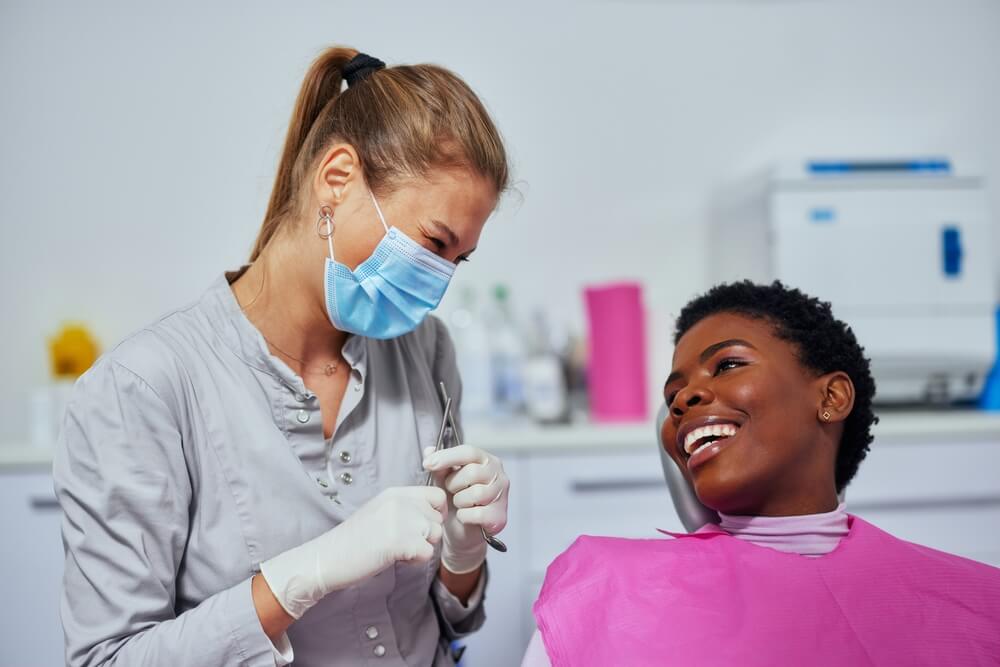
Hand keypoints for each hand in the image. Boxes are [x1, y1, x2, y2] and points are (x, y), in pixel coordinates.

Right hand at [260, 486, 445, 618]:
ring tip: (398, 551)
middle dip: (426, 534)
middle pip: (437, 518)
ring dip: (422, 547)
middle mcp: (400, 502)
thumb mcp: (380, 512)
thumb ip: (405, 508)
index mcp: (395, 493)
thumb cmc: (352, 540)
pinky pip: (427, 553)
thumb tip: (433, 516)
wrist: (327, 557)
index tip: (424, 527)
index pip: (437, 495)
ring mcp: (401, 520)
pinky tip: (396, 559)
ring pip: (435, 535)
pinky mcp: (401, 542)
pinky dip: (415, 561)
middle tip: (403, 543)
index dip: (437, 512)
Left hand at [423, 444, 508, 573]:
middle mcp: (499, 475)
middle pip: (472, 472)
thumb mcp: (444, 480)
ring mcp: (502, 496)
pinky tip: (464, 516)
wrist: (461, 531)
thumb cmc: (456, 501)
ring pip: (476, 493)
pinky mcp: (499, 517)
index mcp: (487, 461)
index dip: (447, 456)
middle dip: (453, 484)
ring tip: (459, 503)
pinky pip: (476, 513)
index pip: (469, 452)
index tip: (428, 464)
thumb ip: (439, 466)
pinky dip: (464, 516)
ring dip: (459, 501)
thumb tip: (429, 451)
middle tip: (451, 491)